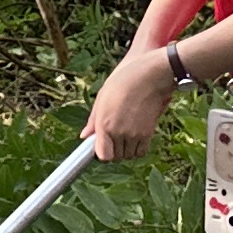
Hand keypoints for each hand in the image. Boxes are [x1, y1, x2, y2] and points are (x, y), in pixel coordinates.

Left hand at [85, 44, 178, 162]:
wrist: (148, 76)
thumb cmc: (123, 83)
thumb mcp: (102, 98)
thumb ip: (93, 121)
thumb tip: (84, 136)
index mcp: (104, 124)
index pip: (103, 155)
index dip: (102, 154)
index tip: (102, 147)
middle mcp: (118, 132)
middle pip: (116, 157)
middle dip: (114, 151)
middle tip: (114, 138)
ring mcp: (134, 134)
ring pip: (128, 155)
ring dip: (126, 149)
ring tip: (126, 134)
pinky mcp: (147, 133)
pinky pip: (141, 152)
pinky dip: (138, 149)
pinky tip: (135, 137)